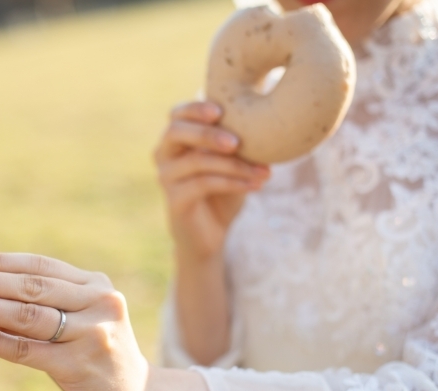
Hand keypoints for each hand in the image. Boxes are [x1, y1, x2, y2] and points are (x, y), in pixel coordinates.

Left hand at [0, 254, 214, 390]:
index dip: (0, 263)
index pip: (39, 266)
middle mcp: (100, 302)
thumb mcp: (82, 320)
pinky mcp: (81, 366)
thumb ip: (50, 301)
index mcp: (96, 285)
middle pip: (30, 287)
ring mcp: (93, 333)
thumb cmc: (96, 358)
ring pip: (26, 315)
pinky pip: (27, 350)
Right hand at [154, 100, 269, 259]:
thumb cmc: (223, 190)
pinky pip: (202, 185)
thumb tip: (273, 116)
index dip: (195, 109)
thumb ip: (239, 140)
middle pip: (176, 132)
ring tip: (264, 171)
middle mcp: (164, 155)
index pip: (177, 114)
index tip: (220, 111)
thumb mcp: (233, 161)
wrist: (210, 233)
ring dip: (234, 164)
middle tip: (237, 142)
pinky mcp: (175, 200)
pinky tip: (255, 186)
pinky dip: (232, 183)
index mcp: (176, 139)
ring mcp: (166, 178)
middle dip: (207, 133)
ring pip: (196, 161)